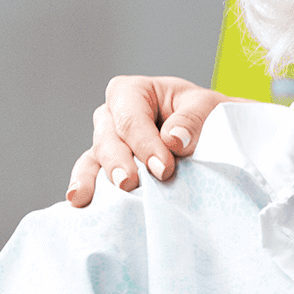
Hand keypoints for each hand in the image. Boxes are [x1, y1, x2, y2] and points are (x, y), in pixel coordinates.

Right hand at [66, 76, 228, 206]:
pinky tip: (80, 202)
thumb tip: (173, 141)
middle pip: (108, 137)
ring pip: (95, 157)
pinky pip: (90, 174)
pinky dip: (86, 186)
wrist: (213, 134)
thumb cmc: (205, 114)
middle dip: (118, 162)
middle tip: (130, 184)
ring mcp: (107, 141)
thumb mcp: (208, 107)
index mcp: (134, 91)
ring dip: (94, 178)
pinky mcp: (108, 165)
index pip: (131, 117)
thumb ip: (192, 121)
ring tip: (89, 198)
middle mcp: (113, 114)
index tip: (163, 168)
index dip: (144, 143)